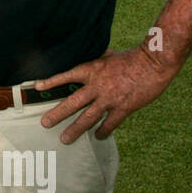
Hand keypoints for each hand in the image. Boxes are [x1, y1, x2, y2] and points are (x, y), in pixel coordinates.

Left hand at [36, 45, 177, 142]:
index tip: (37, 87)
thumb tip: (86, 54)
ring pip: (88, 117)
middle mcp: (97, 85)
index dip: (51, 81)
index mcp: (92, 69)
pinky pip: (110, 123)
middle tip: (45, 124)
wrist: (154, 62)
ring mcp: (110, 98)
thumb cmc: (132, 56)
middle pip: (73, 102)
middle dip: (57, 114)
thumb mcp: (108, 54)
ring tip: (64, 139)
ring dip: (75, 129)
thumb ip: (95, 58)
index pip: (66, 76)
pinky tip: (98, 137)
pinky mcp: (124, 107)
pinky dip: (103, 131)